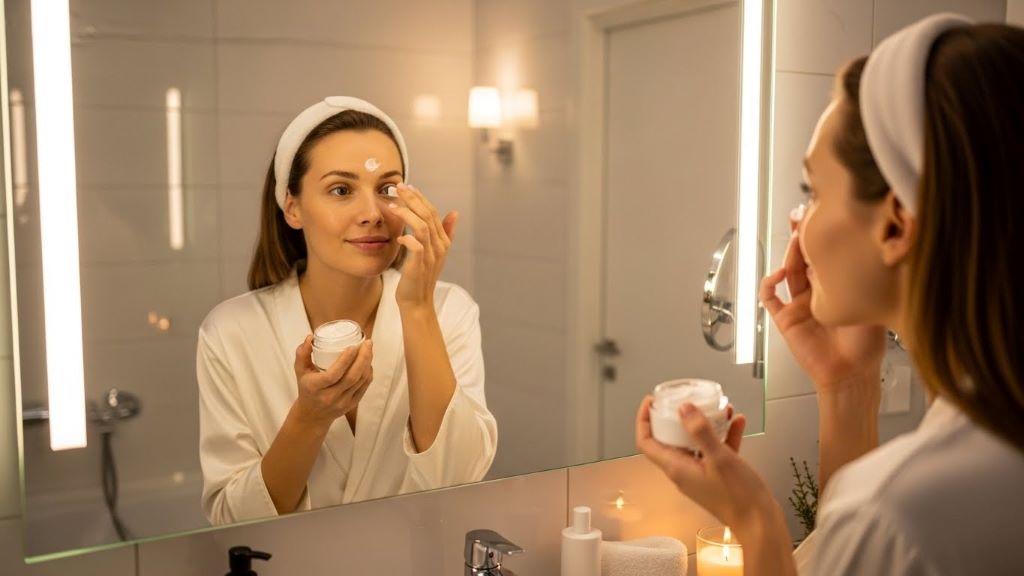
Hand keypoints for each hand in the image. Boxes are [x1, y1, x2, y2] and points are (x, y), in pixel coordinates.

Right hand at [291, 336, 372, 429]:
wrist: (312, 415)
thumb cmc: (307, 387)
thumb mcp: (300, 371)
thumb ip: (302, 353)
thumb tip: (310, 337)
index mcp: (315, 387)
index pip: (333, 374)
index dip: (345, 360)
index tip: (353, 346)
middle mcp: (329, 397)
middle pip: (351, 377)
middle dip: (363, 358)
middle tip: (367, 343)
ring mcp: (342, 402)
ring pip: (360, 381)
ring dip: (367, 363)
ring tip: (369, 349)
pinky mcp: (351, 405)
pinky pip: (364, 387)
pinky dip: (368, 373)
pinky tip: (368, 363)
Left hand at [387, 184, 456, 310]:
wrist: (417, 302)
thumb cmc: (421, 276)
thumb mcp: (435, 253)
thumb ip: (445, 232)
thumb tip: (455, 213)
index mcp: (443, 241)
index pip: (433, 212)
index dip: (420, 197)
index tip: (407, 186)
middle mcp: (439, 246)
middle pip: (428, 215)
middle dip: (412, 199)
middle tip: (397, 187)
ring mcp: (430, 256)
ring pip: (422, 227)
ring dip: (407, 214)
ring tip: (392, 206)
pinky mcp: (419, 266)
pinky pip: (416, 246)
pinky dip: (407, 238)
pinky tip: (398, 236)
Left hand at [636, 396, 777, 539]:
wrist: (760, 524)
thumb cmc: (739, 498)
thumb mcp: (720, 458)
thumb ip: (700, 432)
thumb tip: (684, 409)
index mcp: (676, 468)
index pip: (646, 442)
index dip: (644, 420)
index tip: (651, 402)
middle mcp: (684, 471)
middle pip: (669, 439)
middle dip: (676, 417)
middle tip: (684, 400)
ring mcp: (700, 473)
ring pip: (694, 442)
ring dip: (703, 423)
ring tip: (716, 407)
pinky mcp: (717, 475)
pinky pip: (715, 449)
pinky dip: (723, 435)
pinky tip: (736, 422)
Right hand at [759, 221, 885, 393]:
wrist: (851, 373)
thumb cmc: (865, 345)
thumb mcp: (871, 303)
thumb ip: (864, 279)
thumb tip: (866, 250)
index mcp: (837, 288)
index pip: (824, 257)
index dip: (820, 238)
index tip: (820, 219)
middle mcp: (816, 294)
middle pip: (803, 259)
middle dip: (801, 238)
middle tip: (801, 219)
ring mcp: (799, 305)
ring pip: (788, 273)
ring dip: (789, 255)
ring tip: (794, 241)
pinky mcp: (785, 319)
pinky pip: (769, 298)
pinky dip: (769, 284)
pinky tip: (778, 275)